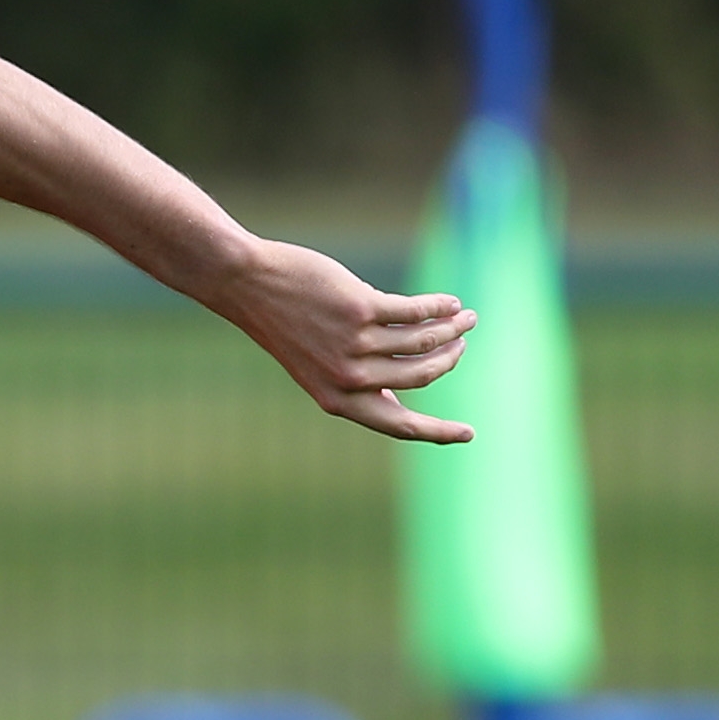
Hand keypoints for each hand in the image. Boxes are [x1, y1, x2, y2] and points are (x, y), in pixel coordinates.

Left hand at [219, 241, 477, 442]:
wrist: (249, 285)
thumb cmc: (287, 323)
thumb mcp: (318, 365)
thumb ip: (357, 381)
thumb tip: (402, 390)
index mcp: (337, 400)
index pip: (399, 426)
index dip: (438, 432)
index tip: (469, 433)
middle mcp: (348, 378)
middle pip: (421, 375)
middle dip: (450, 358)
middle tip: (463, 342)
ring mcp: (354, 344)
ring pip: (423, 342)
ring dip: (452, 329)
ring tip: (465, 318)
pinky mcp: (360, 310)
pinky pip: (415, 312)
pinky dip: (439, 307)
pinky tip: (449, 303)